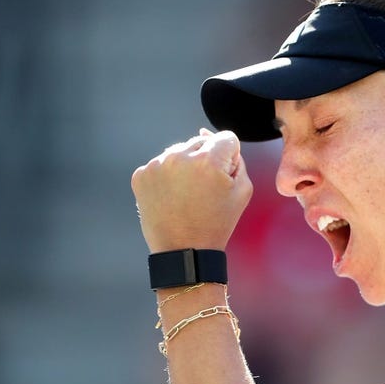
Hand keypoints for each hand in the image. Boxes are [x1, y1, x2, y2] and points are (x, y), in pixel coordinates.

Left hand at [132, 128, 252, 252]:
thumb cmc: (217, 222)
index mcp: (208, 159)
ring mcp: (156, 165)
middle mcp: (179, 157)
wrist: (185, 251)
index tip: (222, 178)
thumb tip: (209, 133)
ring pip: (179, 151)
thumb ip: (237, 158)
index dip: (230, 157)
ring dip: (185, 166)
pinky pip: (160, 164)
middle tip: (205, 190)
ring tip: (188, 194)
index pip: (226, 138)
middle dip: (206, 159)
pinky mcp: (141, 175)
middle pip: (201, 141)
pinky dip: (167, 176)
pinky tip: (173, 196)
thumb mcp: (243, 190)